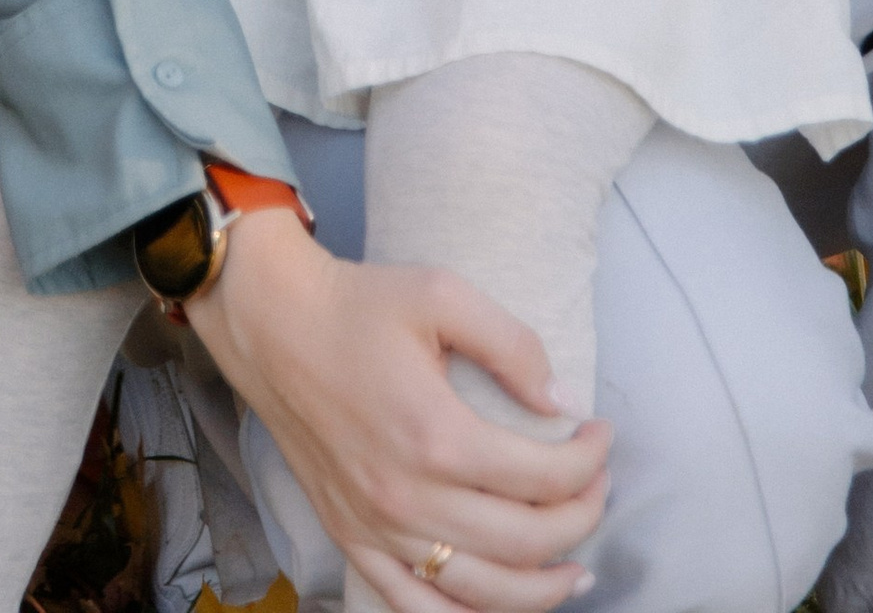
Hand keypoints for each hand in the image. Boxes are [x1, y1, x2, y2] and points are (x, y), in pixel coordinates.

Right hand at [187, 209, 604, 611]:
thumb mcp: (441, 292)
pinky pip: (416, 608)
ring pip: (481, 593)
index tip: (601, 433)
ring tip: (577, 572)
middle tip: (598, 487)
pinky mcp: (351, 538)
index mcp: (436, 435)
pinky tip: (500, 604)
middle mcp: (408, 496)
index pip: (543, 477)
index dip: (589, 461)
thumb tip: (563, 400)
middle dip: (581, 520)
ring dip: (542, 589)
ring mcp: (377, 527)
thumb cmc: (357, 305)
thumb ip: (512, 344)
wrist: (272, 324)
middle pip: (524, 541)